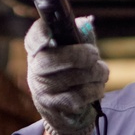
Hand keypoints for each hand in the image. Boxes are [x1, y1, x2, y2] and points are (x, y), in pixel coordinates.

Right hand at [24, 15, 108, 134]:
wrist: (62, 111)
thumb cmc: (70, 73)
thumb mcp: (71, 53)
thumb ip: (77, 36)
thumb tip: (85, 23)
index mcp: (37, 51)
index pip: (32, 39)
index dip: (39, 34)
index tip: (49, 32)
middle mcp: (35, 70)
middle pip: (50, 60)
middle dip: (78, 55)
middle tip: (95, 54)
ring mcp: (42, 90)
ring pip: (71, 78)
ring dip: (95, 73)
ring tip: (102, 72)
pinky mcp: (54, 108)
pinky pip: (79, 96)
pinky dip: (95, 90)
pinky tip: (98, 87)